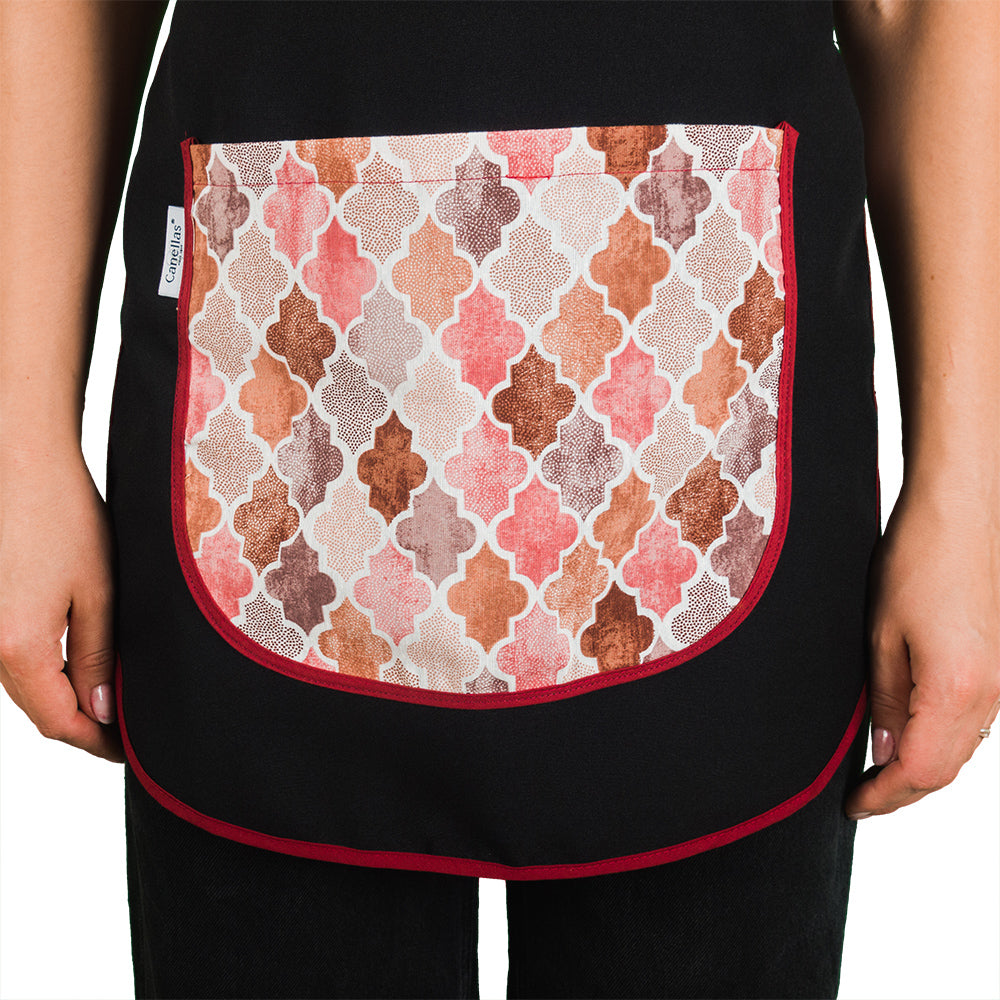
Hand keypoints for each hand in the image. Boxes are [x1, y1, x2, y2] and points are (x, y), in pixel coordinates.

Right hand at [0, 453, 123, 762]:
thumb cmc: (61, 518)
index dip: (96, 742)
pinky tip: (78, 667)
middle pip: (38, 709)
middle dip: (83, 726)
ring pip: (25, 686)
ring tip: (111, 703)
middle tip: (125, 733)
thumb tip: (102, 712)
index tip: (127, 751)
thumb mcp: (97, 592)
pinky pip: (13, 661)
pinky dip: (45, 673)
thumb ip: (98, 657)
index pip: (59, 721)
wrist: (18, 465)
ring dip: (63, 700)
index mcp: (17, 648)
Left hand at [846, 486, 999, 818]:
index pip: (920, 771)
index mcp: (957, 690)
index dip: (883, 796)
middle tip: (860, 798)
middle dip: (901, 791)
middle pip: (946, 769)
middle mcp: (990, 695)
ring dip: (921, 768)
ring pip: (961, 749)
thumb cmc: (919, 560)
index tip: (852, 806)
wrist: (966, 511)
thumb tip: (882, 748)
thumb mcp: (880, 633)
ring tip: (877, 773)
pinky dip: (939, 740)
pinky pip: (971, 722)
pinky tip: (909, 734)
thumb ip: (882, 698)